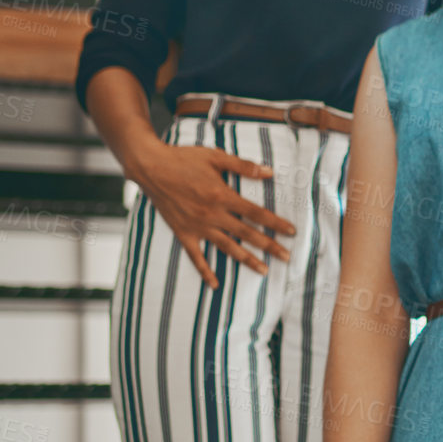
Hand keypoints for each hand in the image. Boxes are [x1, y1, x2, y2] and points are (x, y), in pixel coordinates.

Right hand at [129, 140, 294, 286]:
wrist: (150, 167)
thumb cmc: (184, 159)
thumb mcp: (216, 157)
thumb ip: (243, 166)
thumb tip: (270, 172)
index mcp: (223, 196)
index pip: (256, 213)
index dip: (276, 223)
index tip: (292, 232)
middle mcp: (212, 215)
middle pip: (247, 234)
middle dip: (269, 246)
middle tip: (287, 258)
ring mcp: (197, 226)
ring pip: (227, 247)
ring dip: (247, 260)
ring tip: (264, 270)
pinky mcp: (182, 233)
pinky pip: (195, 256)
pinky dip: (205, 271)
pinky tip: (215, 284)